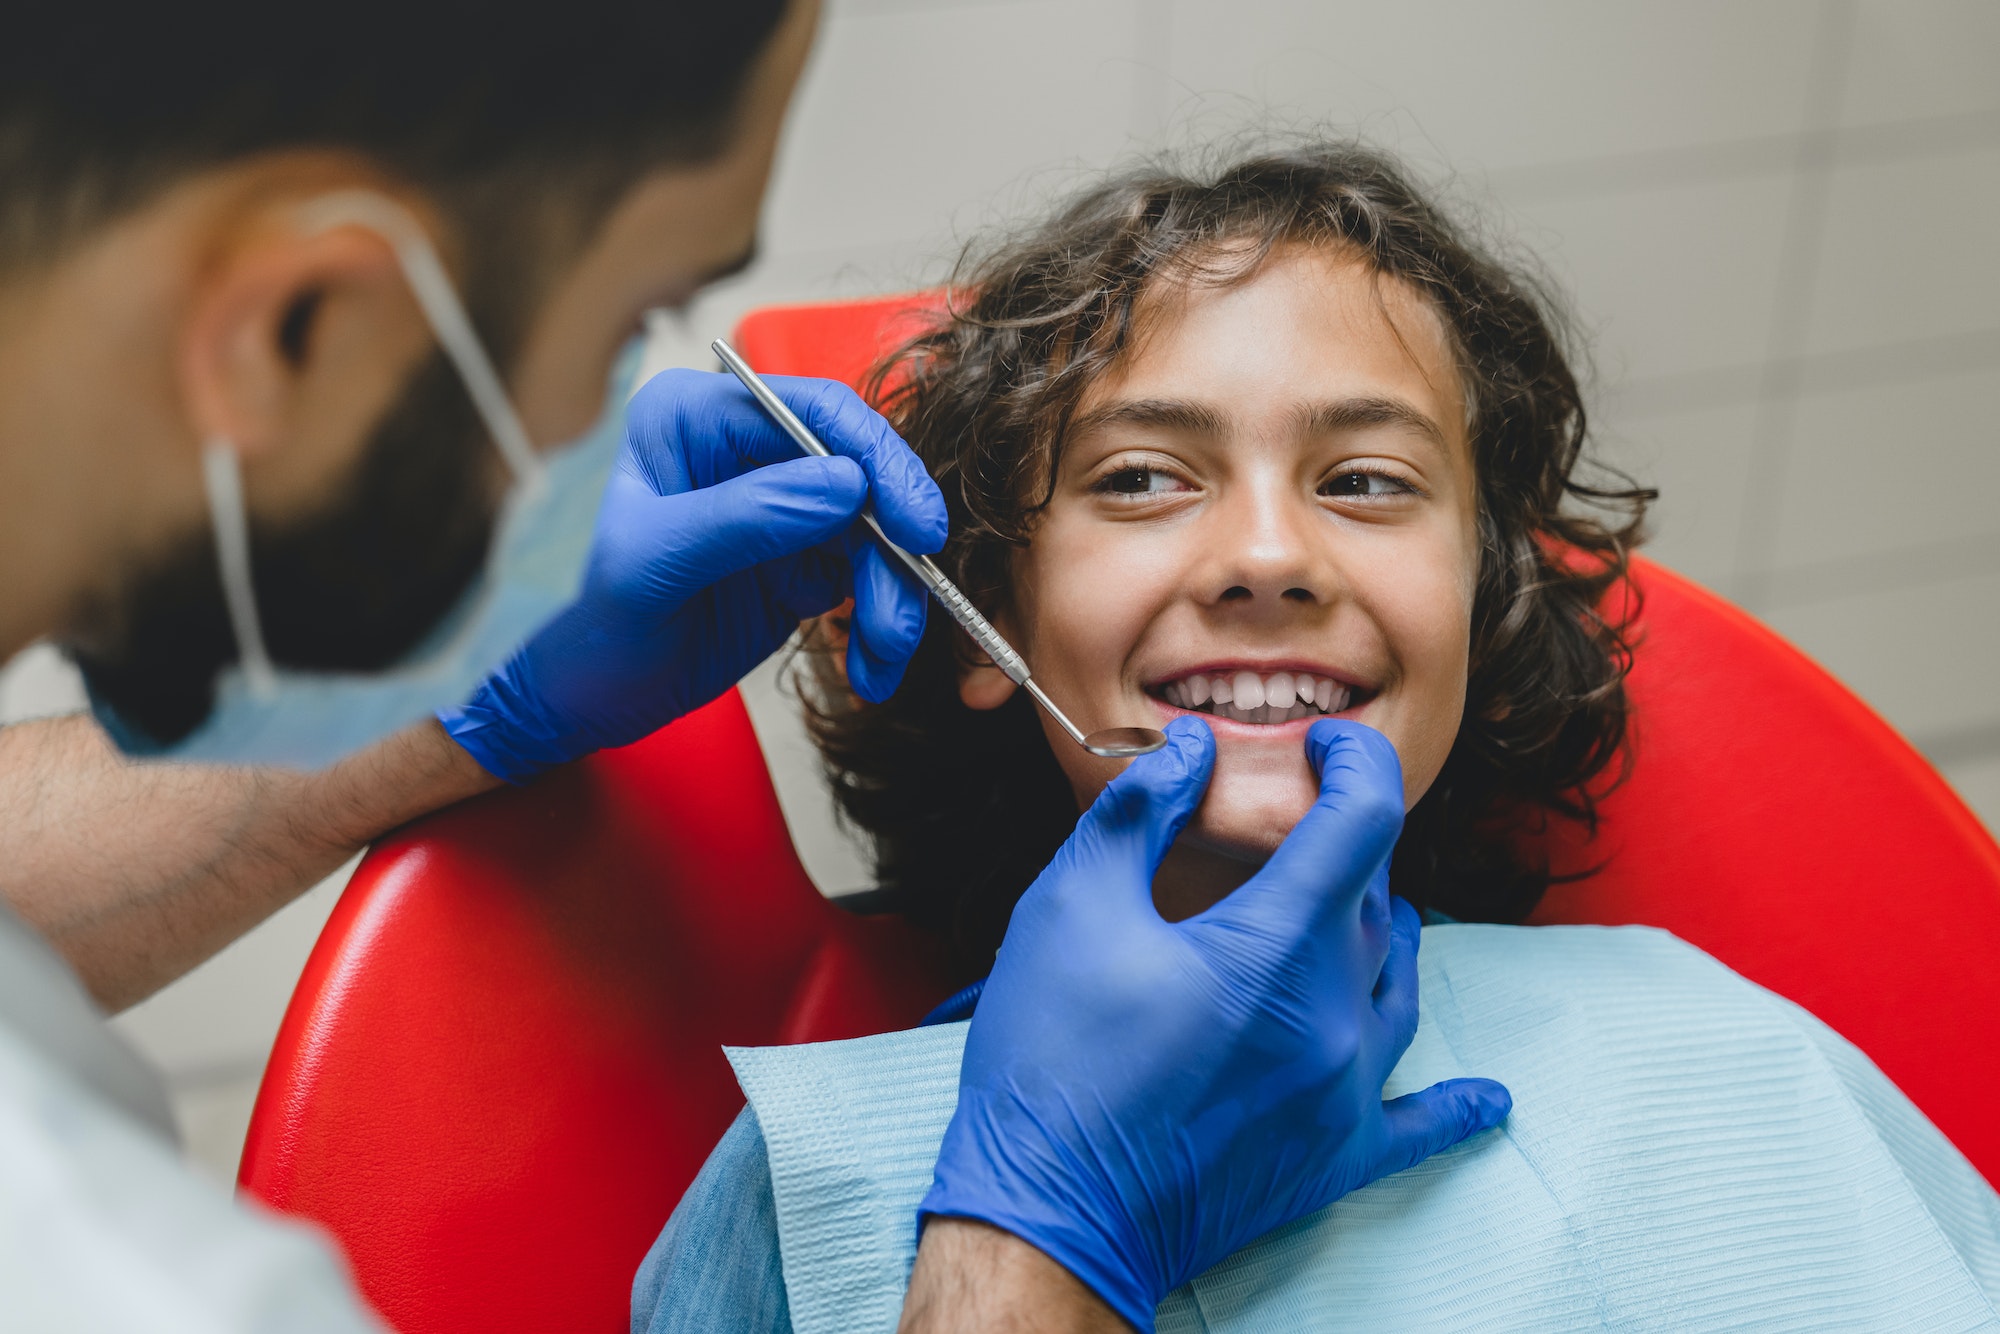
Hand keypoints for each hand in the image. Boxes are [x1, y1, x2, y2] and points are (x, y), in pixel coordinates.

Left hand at [441, 368, 946, 780]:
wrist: (599, 699)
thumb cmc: (604, 626)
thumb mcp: (658, 565)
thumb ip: (746, 516)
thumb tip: (846, 485)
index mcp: (699, 416)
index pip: (813, 411)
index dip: (876, 460)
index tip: (914, 524)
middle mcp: (749, 449)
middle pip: (862, 473)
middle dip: (892, 548)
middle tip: (909, 607)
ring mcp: (785, 504)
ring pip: (876, 534)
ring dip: (893, 598)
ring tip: (883, 657)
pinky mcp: (807, 559)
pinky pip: (870, 580)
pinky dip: (881, 626)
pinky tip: (870, 671)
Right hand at [920, 716, 1511, 1330]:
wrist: (1050, 1213)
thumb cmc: (1050, 1059)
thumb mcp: (1070, 907)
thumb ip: (1137, 813)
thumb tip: (1191, 749)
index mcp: (1274, 944)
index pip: (1360, 820)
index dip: (1354, 761)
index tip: (1328, 743)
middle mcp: (1331, 1013)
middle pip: (1377, 898)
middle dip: (1345, 845)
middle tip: (1297, 824)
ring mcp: (1343, 1091)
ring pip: (1400, 985)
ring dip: (1384, 933)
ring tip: (1355, 909)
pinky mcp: (1333, 1155)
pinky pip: (1419, 1124)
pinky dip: (1454, 1104)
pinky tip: (1491, 1096)